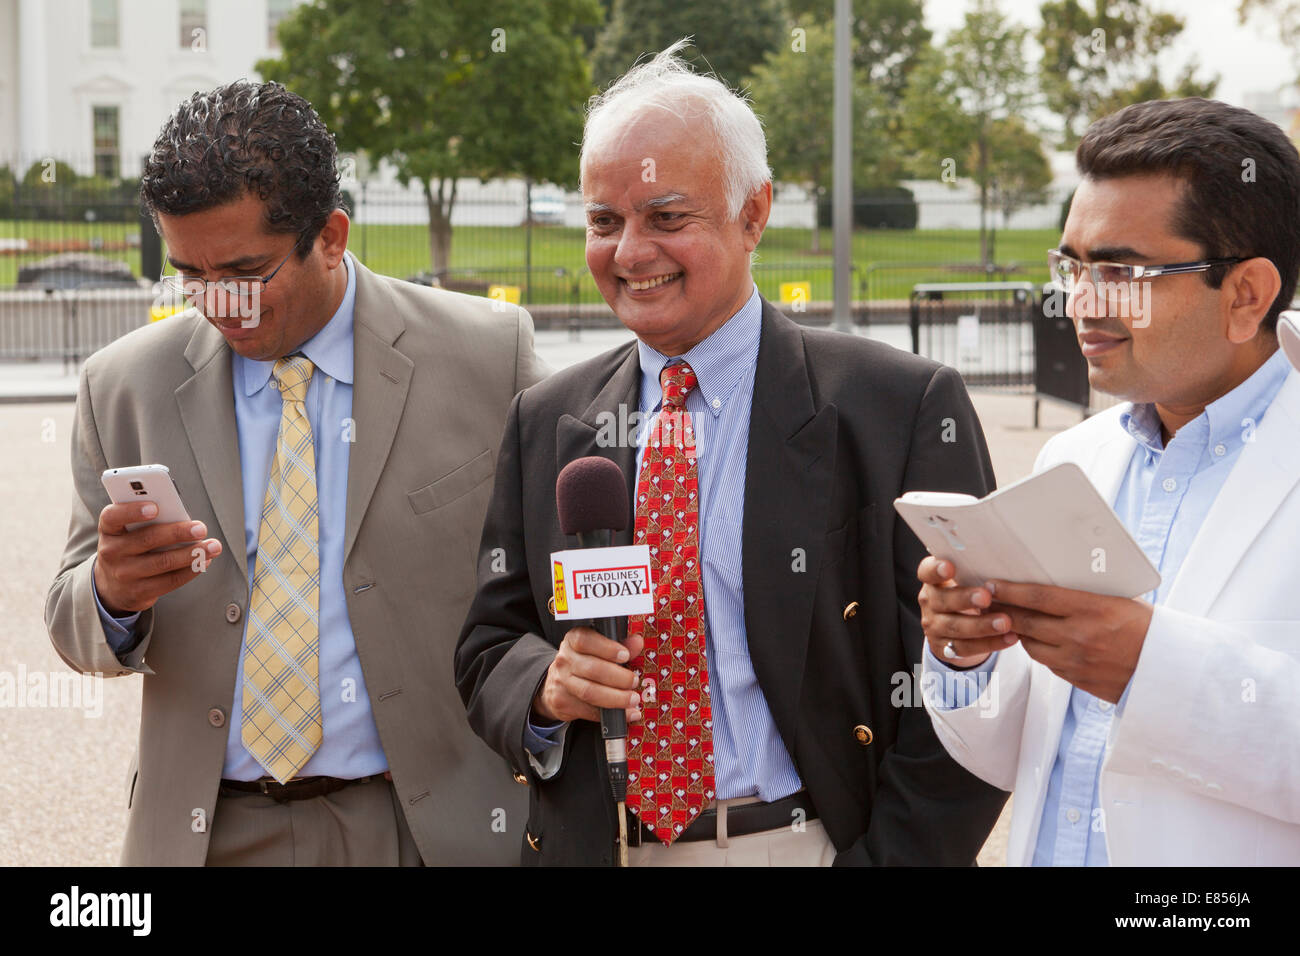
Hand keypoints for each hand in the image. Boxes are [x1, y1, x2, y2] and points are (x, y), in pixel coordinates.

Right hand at [93, 501, 222, 614]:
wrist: (113, 586)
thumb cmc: (129, 548)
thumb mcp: (129, 532)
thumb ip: (148, 521)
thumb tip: (183, 517)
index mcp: (109, 530)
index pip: (113, 516)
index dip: (132, 511)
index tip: (155, 507)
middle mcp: (112, 552)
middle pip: (148, 539)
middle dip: (178, 532)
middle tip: (201, 528)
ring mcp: (124, 574)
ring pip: (163, 562)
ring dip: (192, 553)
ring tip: (212, 546)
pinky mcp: (138, 592)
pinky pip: (170, 581)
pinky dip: (191, 570)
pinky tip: (204, 561)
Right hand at [532, 626, 644, 724]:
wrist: (557, 683)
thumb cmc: (584, 662)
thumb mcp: (599, 649)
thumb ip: (620, 645)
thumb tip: (637, 643)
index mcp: (572, 641)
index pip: (585, 640)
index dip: (607, 648)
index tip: (625, 655)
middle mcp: (564, 660)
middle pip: (591, 669)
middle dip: (618, 677)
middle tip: (634, 681)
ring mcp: (561, 682)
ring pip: (589, 692)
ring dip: (615, 697)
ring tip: (632, 699)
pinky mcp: (562, 702)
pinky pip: (588, 710)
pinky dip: (610, 714)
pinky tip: (626, 713)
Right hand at [917, 556, 1016, 667]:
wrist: (960, 628)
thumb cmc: (971, 594)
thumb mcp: (968, 580)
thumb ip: (977, 572)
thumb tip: (1004, 563)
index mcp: (934, 580)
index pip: (927, 571)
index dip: (935, 569)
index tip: (949, 567)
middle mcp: (929, 602)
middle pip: (942, 600)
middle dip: (964, 599)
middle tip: (986, 597)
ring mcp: (934, 626)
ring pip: (955, 627)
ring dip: (981, 625)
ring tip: (1005, 622)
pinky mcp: (944, 648)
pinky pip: (966, 648)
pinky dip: (990, 643)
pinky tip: (1009, 638)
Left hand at [987, 580, 1151, 703]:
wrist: (1171, 672)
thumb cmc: (1148, 628)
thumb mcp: (1121, 602)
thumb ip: (1087, 595)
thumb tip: (1056, 583)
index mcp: (1093, 609)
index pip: (1038, 597)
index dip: (1010, 591)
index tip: (992, 585)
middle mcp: (1080, 635)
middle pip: (1026, 622)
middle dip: (1003, 610)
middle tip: (987, 601)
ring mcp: (1076, 660)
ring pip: (1030, 645)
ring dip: (1018, 632)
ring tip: (1012, 619)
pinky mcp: (1077, 679)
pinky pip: (1046, 662)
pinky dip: (1038, 649)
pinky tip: (1038, 640)